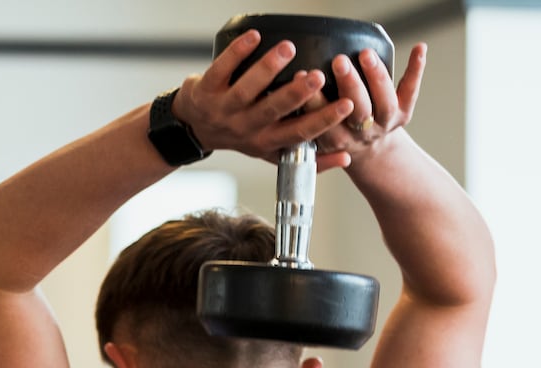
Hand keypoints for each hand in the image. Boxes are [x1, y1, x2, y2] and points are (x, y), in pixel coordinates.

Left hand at [172, 30, 354, 171]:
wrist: (193, 128)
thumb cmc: (242, 135)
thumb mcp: (272, 152)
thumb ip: (309, 157)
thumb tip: (346, 158)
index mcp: (266, 142)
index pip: (298, 134)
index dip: (323, 122)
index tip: (346, 105)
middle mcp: (245, 127)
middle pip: (272, 111)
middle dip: (296, 94)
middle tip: (316, 76)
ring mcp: (224, 108)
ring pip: (246, 90)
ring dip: (267, 68)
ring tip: (287, 48)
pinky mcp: (205, 90)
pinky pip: (221, 69)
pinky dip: (237, 52)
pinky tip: (253, 37)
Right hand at [309, 43, 426, 165]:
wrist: (368, 155)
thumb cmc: (336, 135)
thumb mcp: (314, 134)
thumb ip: (303, 113)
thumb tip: (291, 79)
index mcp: (333, 139)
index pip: (321, 121)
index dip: (312, 100)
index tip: (303, 76)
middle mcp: (359, 134)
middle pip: (356, 111)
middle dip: (348, 85)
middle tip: (339, 62)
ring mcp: (383, 124)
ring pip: (383, 102)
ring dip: (376, 76)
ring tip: (366, 54)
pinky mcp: (403, 114)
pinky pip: (410, 91)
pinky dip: (415, 69)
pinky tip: (418, 49)